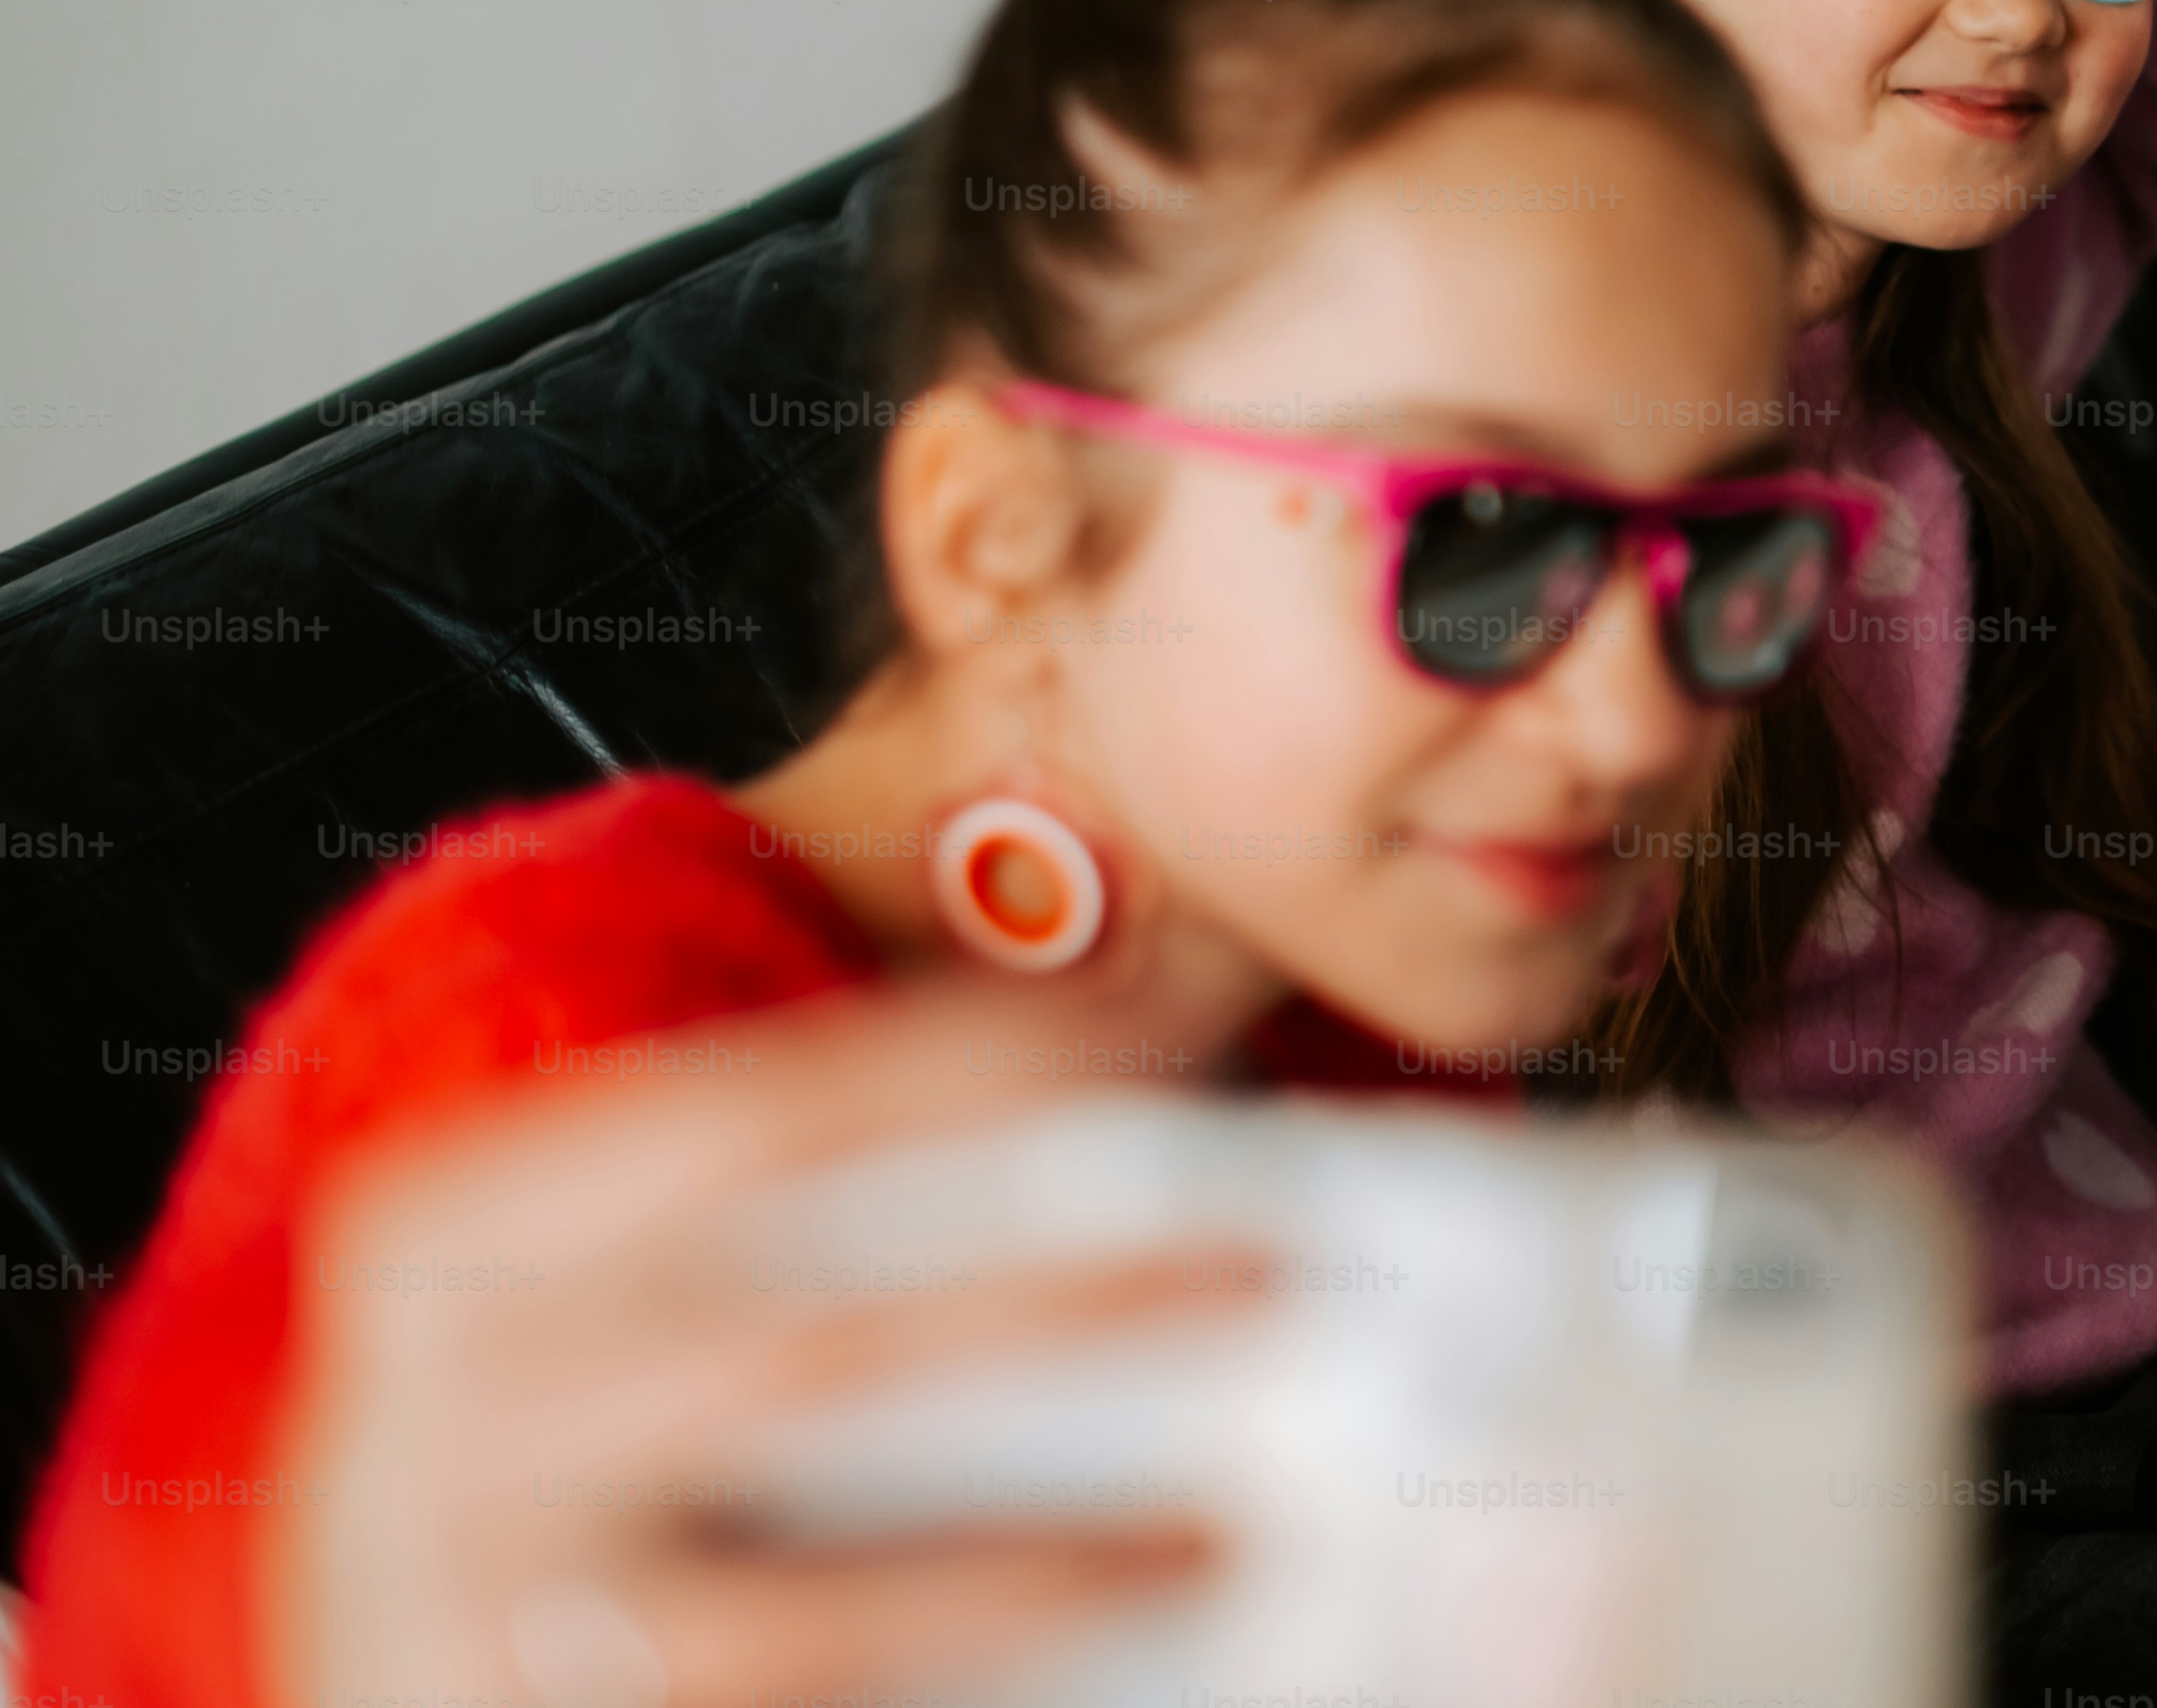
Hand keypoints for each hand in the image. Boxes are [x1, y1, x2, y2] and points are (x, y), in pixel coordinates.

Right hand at [271, 977, 1247, 1707]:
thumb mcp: (588, 1290)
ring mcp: (480, 1630)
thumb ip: (791, 1209)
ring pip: (810, 1606)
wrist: (355, 1664)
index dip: (969, 1068)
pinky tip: (1125, 1663)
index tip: (1168, 1039)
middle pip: (812, 1352)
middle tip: (1276, 1270)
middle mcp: (440, 1434)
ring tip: (1232, 1530)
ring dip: (1043, 1567)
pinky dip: (964, 1686)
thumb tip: (1139, 1085)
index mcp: (454, 1243)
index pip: (751, 1115)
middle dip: (1065, 1306)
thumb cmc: (531, 1448)